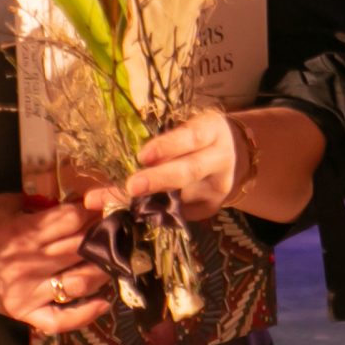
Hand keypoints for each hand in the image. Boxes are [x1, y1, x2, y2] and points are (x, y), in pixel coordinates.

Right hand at [0, 193, 110, 331]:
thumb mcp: (4, 203)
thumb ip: (40, 204)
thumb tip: (77, 204)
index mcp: (23, 232)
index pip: (76, 219)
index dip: (96, 210)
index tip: (105, 206)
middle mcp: (28, 264)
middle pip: (84, 247)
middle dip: (105, 235)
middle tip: (116, 230)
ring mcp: (26, 292)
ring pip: (82, 282)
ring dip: (105, 270)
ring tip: (113, 259)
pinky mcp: (21, 312)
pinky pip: (60, 321)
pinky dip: (85, 315)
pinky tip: (103, 301)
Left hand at [103, 110, 254, 221]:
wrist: (235, 154)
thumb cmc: (196, 137)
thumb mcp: (186, 129)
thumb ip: (160, 142)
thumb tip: (109, 156)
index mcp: (212, 130)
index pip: (192, 136)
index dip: (168, 146)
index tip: (143, 155)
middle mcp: (219, 159)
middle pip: (190, 170)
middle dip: (159, 179)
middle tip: (132, 186)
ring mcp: (217, 187)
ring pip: (182, 198)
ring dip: (147, 204)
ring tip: (117, 207)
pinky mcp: (210, 208)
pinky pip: (178, 214)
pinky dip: (152, 215)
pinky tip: (131, 216)